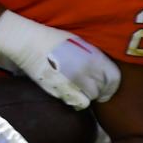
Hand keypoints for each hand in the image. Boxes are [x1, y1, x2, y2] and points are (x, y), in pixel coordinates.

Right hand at [0, 11, 119, 109]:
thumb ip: (94, 58)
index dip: (112, 87)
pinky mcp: (60, 90)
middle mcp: (86, 71)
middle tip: (88, 88)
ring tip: (78, 90)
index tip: (107, 89)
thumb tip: (102, 71)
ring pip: (89, 99)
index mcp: (94, 58)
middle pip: (100, 90)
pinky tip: (69, 93)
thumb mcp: (80, 43)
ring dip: (86, 96)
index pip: (114, 79)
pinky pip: (75, 102)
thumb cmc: (53, 40)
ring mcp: (73, 82)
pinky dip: (75, 101)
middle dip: (97, 91)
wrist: (28, 43)